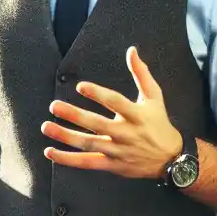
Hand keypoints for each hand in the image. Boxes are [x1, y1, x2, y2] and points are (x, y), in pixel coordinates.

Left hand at [41, 46, 182, 179]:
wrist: (170, 158)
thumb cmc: (159, 123)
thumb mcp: (154, 97)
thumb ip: (141, 73)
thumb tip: (131, 51)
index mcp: (136, 115)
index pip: (115, 103)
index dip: (98, 94)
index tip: (80, 87)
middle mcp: (126, 133)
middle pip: (97, 124)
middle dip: (74, 115)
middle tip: (54, 106)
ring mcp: (118, 151)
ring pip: (88, 144)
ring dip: (66, 136)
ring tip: (47, 127)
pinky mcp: (112, 165)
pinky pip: (87, 163)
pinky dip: (68, 159)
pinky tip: (51, 152)